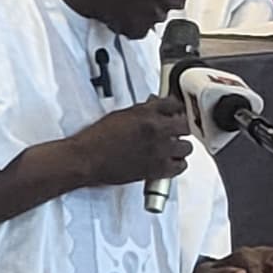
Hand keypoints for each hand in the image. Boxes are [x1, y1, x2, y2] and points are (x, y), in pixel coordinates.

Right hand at [67, 97, 191, 187]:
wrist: (86, 159)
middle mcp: (156, 130)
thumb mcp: (121, 115)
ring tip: (172, 148)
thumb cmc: (97, 138)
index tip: (175, 112)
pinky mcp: (157, 169)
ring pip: (186, 147)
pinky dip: (177, 164)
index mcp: (146, 114)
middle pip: (185, 125)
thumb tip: (154, 110)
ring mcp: (159, 150)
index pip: (174, 104)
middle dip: (180, 127)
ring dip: (180, 146)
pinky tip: (170, 162)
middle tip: (174, 130)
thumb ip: (142, 112)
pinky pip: (180, 167)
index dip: (175, 108)